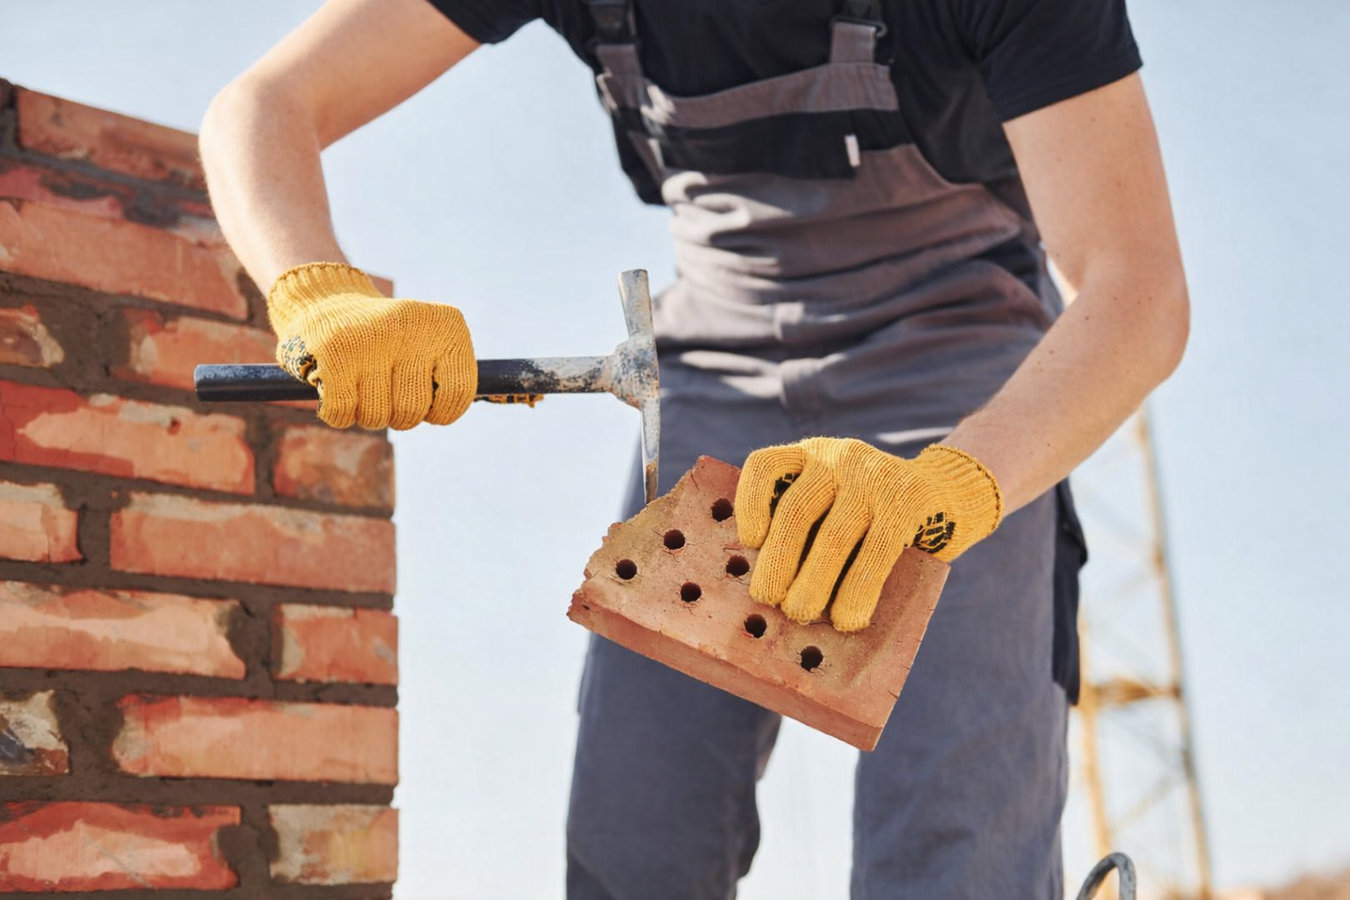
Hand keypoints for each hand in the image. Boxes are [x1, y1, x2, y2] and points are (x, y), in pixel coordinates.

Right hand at [268, 262, 476, 429]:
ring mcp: (370, 337)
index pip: (458, 392)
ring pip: (377, 416)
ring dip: (366, 413)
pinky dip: (337, 412)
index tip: (426, 401)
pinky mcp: (333, 351)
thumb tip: (446, 415)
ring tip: (361, 384)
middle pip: (413, 410)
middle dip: (398, 414)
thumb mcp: (429, 347)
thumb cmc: (388, 340)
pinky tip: (336, 386)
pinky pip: (342, 412)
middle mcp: (410, 326)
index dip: (439, 411)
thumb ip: (446, 381)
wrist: (329, 301)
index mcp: (445, 325)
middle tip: (386, 390)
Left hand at [734, 439, 1001, 631]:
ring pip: (834, 536)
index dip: (749, 503)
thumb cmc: (870, 518)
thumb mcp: (833, 506)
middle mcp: (838, 457)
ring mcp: (875, 476)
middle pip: (796, 510)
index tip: (749, 542)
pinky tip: (849, 618)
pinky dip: (858, 590)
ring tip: (801, 614)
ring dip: (813, 583)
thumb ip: (804, 530)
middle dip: (778, 562)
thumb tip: (770, 590)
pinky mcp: (909, 500)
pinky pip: (877, 550)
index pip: (765, 466)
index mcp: (809, 456)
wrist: (948, 495)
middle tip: (768, 601)